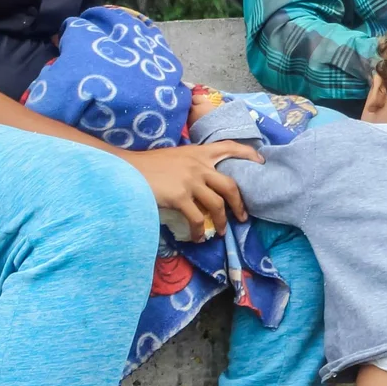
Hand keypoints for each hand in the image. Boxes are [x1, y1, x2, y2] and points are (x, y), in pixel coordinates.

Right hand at [129, 141, 260, 242]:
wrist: (126, 169)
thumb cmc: (147, 165)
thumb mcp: (174, 157)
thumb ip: (191, 164)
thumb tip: (203, 181)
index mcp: (198, 152)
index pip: (229, 147)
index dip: (248, 154)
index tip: (261, 162)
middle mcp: (198, 164)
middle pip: (230, 185)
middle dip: (240, 203)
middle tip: (243, 216)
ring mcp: (190, 180)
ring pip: (217, 204)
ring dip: (222, 221)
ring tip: (221, 231)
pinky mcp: (180, 196)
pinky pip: (197, 218)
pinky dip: (200, 230)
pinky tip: (198, 238)